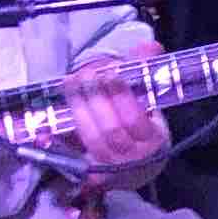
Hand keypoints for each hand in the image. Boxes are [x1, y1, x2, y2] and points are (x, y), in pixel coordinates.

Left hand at [53, 61, 170, 188]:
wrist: (139, 170)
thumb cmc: (148, 132)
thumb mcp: (156, 105)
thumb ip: (149, 75)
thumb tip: (149, 46)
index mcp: (154, 141)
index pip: (135, 119)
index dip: (120, 95)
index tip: (110, 72)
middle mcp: (132, 158)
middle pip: (110, 129)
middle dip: (95, 98)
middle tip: (87, 73)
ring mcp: (110, 168)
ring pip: (90, 136)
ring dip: (79, 106)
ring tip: (73, 81)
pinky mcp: (90, 172)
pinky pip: (74, 149)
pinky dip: (64, 126)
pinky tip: (61, 106)